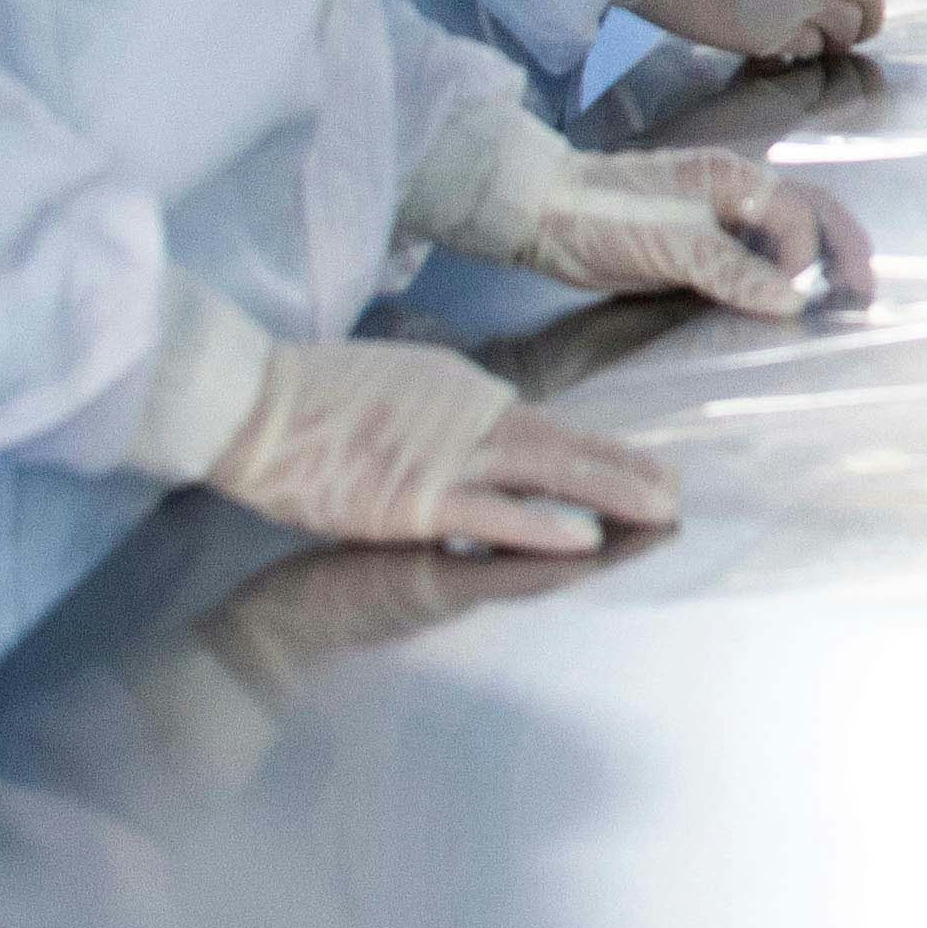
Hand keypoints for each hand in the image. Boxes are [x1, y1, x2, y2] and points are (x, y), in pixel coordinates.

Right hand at [196, 336, 683, 557]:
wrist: (250, 401)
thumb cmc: (301, 398)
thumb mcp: (385, 388)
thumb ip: (428, 411)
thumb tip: (452, 423)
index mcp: (458, 392)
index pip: (539, 425)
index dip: (589, 449)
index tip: (630, 463)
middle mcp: (467, 417)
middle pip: (563, 444)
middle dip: (623, 468)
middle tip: (676, 488)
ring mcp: (446, 458)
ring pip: (550, 473)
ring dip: (612, 491)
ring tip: (664, 507)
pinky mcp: (416, 499)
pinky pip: (494, 517)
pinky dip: (543, 526)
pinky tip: (587, 538)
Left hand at [494, 141, 866, 321]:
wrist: (542, 216)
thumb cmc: (604, 218)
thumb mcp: (670, 245)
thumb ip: (732, 270)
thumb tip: (793, 302)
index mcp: (734, 177)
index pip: (797, 218)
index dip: (808, 261)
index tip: (804, 305)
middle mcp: (736, 192)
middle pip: (811, 214)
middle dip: (844, 250)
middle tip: (865, 297)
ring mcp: (719, 217)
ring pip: (788, 236)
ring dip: (819, 264)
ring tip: (840, 302)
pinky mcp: (700, 245)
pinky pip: (755, 259)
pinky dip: (781, 279)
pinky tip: (786, 306)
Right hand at [617, 0, 886, 62]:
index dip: (867, 5)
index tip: (856, 17)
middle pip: (866, 10)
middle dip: (862, 30)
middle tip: (847, 42)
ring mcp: (792, 4)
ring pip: (840, 37)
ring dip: (829, 46)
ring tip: (807, 46)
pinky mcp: (766, 35)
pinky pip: (801, 52)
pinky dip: (796, 55)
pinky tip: (776, 49)